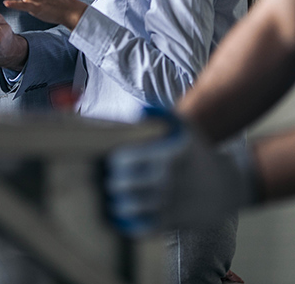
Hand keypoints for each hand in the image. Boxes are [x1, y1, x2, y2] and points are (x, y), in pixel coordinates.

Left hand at [105, 108, 255, 235]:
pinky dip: (130, 225)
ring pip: (131, 207)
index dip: (114, 162)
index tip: (112, 163)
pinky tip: (125, 219)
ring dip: (117, 205)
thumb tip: (138, 112)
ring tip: (114, 201)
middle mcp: (167, 180)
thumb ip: (162, 117)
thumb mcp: (187, 129)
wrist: (229, 185)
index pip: (125, 159)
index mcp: (166, 156)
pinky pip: (145, 227)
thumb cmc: (201, 154)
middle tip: (110, 182)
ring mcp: (172, 203)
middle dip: (112, 183)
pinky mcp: (176, 222)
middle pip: (123, 184)